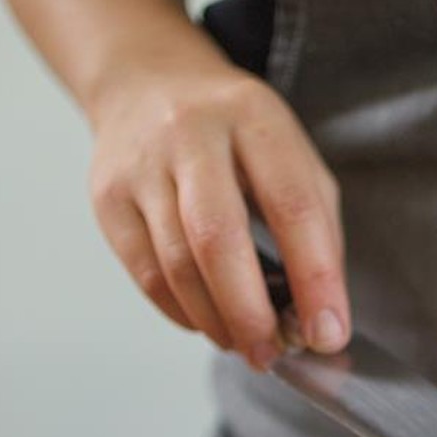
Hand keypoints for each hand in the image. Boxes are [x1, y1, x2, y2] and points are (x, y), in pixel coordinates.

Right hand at [86, 61, 348, 368]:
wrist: (148, 82)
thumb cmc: (241, 139)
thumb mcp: (296, 161)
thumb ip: (318, 233)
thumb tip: (321, 319)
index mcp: (255, 119)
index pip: (292, 207)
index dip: (314, 278)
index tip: (328, 332)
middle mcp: (191, 134)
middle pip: (217, 238)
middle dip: (250, 312)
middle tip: (272, 355)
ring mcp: (141, 165)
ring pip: (176, 264)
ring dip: (216, 320)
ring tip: (246, 345)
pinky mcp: (108, 197)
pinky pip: (146, 273)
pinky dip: (183, 312)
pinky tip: (209, 323)